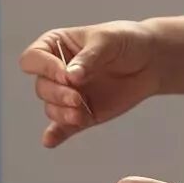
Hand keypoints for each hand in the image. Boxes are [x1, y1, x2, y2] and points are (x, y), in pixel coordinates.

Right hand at [19, 20, 158, 147]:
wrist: (150, 61)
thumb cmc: (126, 41)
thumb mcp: (107, 41)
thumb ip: (88, 59)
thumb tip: (71, 77)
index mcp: (55, 46)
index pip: (33, 59)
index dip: (45, 68)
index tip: (67, 74)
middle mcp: (57, 72)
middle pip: (41, 87)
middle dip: (57, 95)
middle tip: (77, 98)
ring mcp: (68, 94)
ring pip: (51, 108)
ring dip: (62, 114)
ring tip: (81, 114)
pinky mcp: (81, 114)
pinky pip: (62, 128)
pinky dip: (56, 135)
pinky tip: (50, 141)